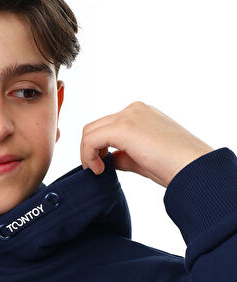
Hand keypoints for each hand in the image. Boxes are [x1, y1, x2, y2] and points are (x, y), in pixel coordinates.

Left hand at [80, 101, 214, 187]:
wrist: (195, 167)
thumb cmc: (177, 167)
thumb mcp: (144, 158)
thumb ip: (124, 155)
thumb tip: (108, 160)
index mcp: (141, 114)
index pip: (108, 126)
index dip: (98, 148)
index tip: (102, 167)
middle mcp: (134, 110)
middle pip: (96, 126)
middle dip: (90, 150)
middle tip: (98, 170)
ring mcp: (129, 116)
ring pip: (90, 131)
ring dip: (87, 153)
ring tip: (99, 171)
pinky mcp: (123, 127)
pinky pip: (91, 139)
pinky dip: (88, 155)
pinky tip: (100, 170)